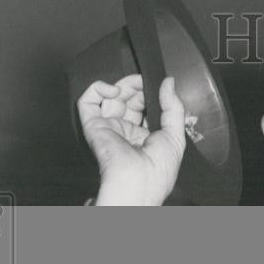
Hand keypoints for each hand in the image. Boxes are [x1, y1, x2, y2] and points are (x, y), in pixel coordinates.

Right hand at [77, 74, 186, 205]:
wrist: (139, 181)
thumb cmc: (158, 169)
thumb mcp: (176, 135)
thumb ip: (174, 106)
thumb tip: (169, 82)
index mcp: (146, 136)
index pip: (145, 107)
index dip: (150, 93)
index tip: (157, 86)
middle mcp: (127, 132)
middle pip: (128, 99)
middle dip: (136, 87)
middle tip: (143, 82)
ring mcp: (109, 128)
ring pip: (110, 97)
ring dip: (121, 85)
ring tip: (131, 85)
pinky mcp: (93, 126)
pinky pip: (87, 102)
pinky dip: (97, 89)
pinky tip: (113, 90)